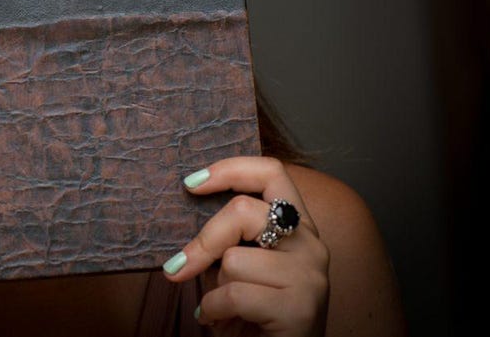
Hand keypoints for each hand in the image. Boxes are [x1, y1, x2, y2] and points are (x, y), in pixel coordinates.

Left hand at [163, 157, 328, 336]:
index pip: (272, 172)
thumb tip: (186, 206)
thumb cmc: (253, 313)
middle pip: (243, 210)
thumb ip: (230, 236)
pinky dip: (215, 309)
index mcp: (298, 226)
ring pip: (234, 259)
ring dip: (215, 287)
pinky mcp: (300, 308)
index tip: (191, 183)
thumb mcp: (242, 265)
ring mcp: (310, 276)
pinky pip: (235, 294)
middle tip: (179, 266)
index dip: (230, 169)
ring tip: (225, 306)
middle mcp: (311, 244)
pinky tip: (220, 321)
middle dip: (204, 240)